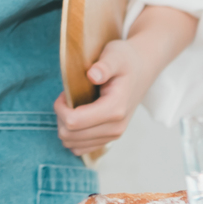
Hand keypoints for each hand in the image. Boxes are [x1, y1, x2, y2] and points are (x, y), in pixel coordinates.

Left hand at [54, 37, 155, 158]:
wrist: (142, 70)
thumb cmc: (125, 60)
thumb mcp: (115, 55)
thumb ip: (104, 66)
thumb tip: (93, 75)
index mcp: (115, 109)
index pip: (74, 121)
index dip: (60, 108)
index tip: (64, 93)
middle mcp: (115, 127)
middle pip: (69, 135)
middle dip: (60, 116)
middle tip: (67, 98)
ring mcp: (113, 136)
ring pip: (72, 143)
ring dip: (64, 126)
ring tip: (72, 106)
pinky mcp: (108, 139)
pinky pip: (80, 148)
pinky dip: (72, 135)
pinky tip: (77, 117)